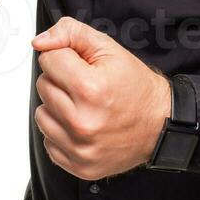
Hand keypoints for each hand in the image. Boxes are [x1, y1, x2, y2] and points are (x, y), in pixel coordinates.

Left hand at [31, 17, 171, 180]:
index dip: (65, 56)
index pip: (49, 59)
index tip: (81, 64)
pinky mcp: (78, 166)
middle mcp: (82, 122)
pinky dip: (61, 131)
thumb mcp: (109, 49)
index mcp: (89, 89)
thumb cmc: (136, 87)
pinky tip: (82, 124)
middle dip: (61, 79)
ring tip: (83, 105)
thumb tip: (40, 42)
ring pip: (41, 114)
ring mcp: (79, 148)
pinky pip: (48, 141)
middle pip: (43, 85)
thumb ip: (72, 34)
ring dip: (57, 106)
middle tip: (85, 84)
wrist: (160, 124)